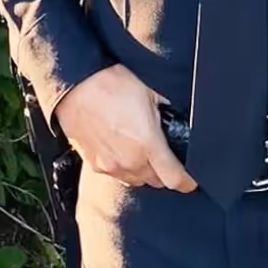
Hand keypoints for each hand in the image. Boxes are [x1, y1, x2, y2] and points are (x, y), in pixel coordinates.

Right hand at [54, 64, 196, 191]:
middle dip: (166, 174)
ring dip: (145, 172)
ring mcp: (111, 166)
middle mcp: (130, 162)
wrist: (76, 87)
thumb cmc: (111, 85)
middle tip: (168, 158)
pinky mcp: (95, 165)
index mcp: (148, 144)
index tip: (191, 180)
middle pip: (156, 182)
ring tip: (145, 153)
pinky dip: (126, 168)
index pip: (175, 178)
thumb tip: (174, 118)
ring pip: (137, 181)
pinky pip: (118, 174)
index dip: (187, 182)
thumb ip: (166, 112)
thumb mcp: (150, 93)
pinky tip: (125, 151)